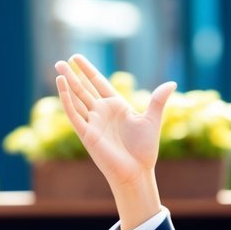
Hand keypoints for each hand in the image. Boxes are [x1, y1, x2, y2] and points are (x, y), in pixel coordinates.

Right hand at [55, 55, 174, 228]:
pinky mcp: (86, 133)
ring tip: (58, 67)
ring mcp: (92, 122)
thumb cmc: (144, 149)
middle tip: (61, 61)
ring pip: (77, 98)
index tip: (76, 58)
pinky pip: (74, 113)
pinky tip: (62, 85)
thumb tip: (172, 82)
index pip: (98, 83)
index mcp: (116, 106)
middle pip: (84, 88)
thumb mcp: (152, 120)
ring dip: (67, 83)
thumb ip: (158, 100)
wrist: (137, 171)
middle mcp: (101, 112)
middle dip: (73, 74)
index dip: (87, 70)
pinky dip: (67, 99)